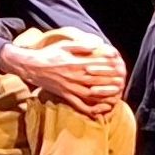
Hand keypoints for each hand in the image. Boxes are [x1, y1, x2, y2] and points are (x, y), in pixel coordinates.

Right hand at [0, 32, 123, 117]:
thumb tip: (97, 44)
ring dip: (105, 96)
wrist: (32, 67)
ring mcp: (70, 88)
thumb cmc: (49, 54)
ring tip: (116, 95)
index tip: (120, 66)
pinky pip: (80, 105)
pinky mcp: (66, 96)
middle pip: (97, 82)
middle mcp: (74, 77)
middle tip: (122, 81)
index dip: (110, 67)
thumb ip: (81, 45)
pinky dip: (91, 109)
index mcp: (75, 64)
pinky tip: (101, 110)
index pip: (97, 66)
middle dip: (111, 82)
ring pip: (91, 95)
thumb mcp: (64, 45)